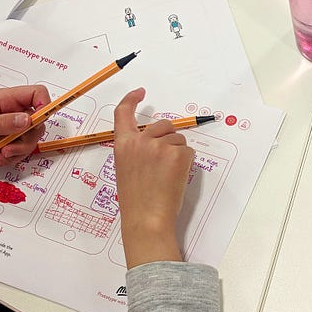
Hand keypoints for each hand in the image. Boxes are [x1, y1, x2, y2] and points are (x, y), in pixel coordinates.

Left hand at [0, 85, 50, 167]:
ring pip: (29, 140)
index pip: (37, 94)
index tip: (37, 124)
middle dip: (26, 140)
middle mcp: (12, 111)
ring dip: (15, 153)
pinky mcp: (7, 140)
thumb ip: (4, 123)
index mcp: (6, 100)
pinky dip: (8, 158)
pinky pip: (19, 151)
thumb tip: (28, 120)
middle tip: (7, 149)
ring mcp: (11, 126)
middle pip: (37, 123)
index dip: (44, 105)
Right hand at [113, 88, 194, 266]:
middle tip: (164, 163)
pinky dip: (186, 163)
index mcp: (123, 144)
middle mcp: (140, 140)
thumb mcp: (126, 168)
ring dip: (177, 153)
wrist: (146, 218)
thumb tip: (156, 140)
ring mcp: (159, 146)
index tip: (140, 92)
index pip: (123, 113)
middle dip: (168, 138)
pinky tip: (175, 178)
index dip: (131, 99)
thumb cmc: (136, 199)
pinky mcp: (177, 154)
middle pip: (162, 125)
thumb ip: (136, 149)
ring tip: (166, 176)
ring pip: (178, 139)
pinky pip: (188, 151)